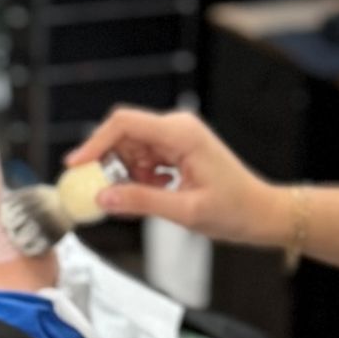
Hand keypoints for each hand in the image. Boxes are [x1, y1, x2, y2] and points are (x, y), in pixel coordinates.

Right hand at [62, 105, 288, 246]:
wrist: (262, 213)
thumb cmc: (236, 210)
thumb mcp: (185, 211)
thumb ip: (141, 202)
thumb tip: (104, 197)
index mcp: (182, 133)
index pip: (124, 124)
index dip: (95, 143)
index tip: (76, 165)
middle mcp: (178, 128)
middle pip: (124, 135)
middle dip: (109, 164)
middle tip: (101, 192)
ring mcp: (178, 137)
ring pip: (132, 149)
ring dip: (127, 174)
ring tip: (143, 199)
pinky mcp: (178, 149)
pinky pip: (144, 157)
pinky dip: (139, 177)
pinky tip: (155, 194)